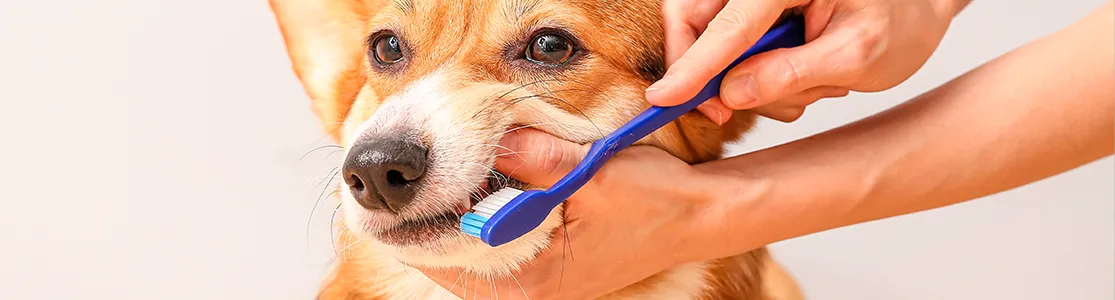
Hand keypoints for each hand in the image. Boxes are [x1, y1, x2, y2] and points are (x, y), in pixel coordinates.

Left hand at [413, 129, 722, 299]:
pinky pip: (496, 253)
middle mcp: (531, 293)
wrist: (698, 218)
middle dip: (431, 219)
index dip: (415, 223)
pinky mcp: (548, 274)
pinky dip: (482, 224)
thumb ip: (533, 156)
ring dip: (456, 220)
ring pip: (471, 257)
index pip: (447, 259)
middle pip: (452, 261)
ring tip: (441, 182)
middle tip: (409, 181)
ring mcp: (539, 287)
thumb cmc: (652, 200)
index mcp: (534, 280)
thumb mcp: (590, 171)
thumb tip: (483, 137)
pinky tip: (479, 193)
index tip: (394, 193)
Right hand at [648, 0, 967, 122]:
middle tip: (723, 111)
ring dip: (741, 77)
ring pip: (709, 37)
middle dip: (704, 70)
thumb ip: (791, 74)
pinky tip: (798, 76)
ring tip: (805, 86)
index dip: (692, 65)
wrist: (917, 11)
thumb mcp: (857, 57)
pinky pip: (725, 44)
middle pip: (694, 17)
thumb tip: (731, 93)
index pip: (728, 23)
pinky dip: (751, 73)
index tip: (663, 99)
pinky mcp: (750, 10)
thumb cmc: (899, 24)